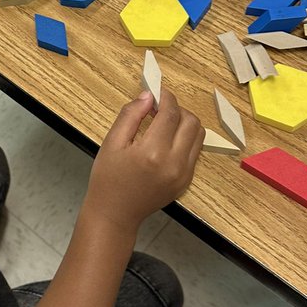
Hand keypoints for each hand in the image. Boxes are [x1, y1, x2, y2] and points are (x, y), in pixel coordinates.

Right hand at [84, 88, 203, 241]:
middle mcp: (174, 163)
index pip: (170, 114)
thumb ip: (130, 115)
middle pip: (191, 122)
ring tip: (164, 123)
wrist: (115, 213)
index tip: (158, 92)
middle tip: (159, 109)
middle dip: (177, 109)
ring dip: (184, 123)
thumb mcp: (112, 143)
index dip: (166, 98)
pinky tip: (167, 140)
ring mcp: (184, 174)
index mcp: (153, 152)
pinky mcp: (186, 181)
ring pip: (198, 136)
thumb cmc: (108, 178)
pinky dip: (185, 139)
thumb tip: (148, 96)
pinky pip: (195, 151)